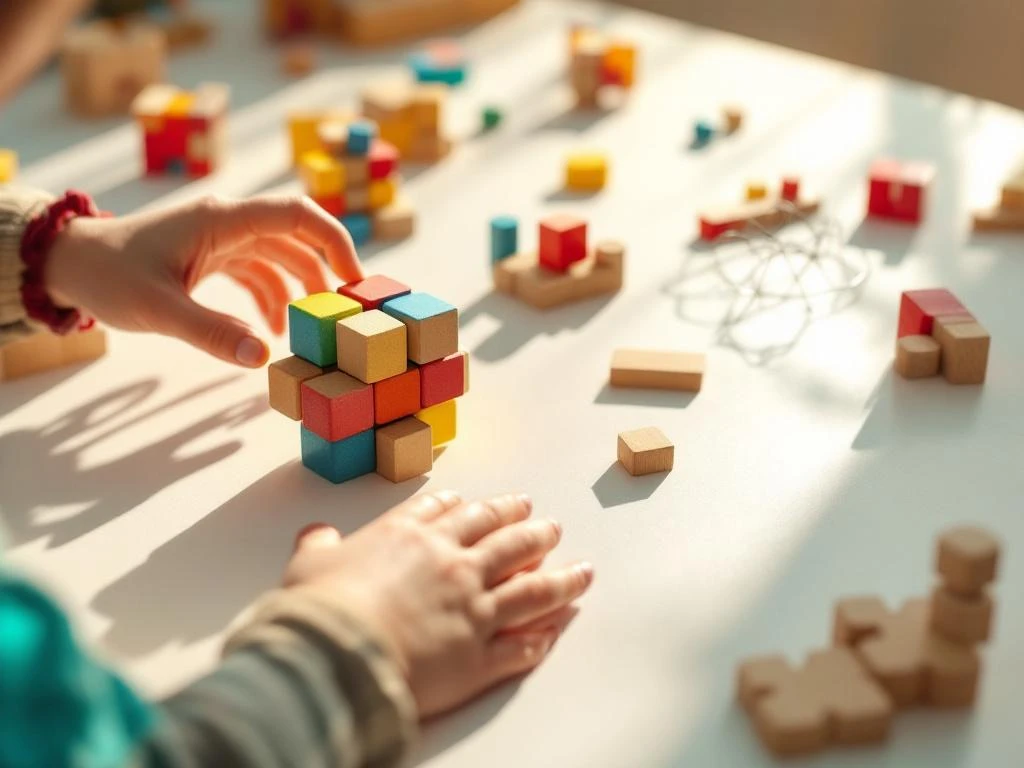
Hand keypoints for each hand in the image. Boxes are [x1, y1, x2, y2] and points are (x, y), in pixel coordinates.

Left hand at [45, 195, 361, 366]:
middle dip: (326, 272)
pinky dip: (273, 299)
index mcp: (222, 219)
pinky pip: (259, 271)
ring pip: (281, 256)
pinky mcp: (214, 255)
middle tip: (347, 313)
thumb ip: (211, 332)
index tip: (355, 282)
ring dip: (301, 290)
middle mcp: (229, 222)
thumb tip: (261, 357)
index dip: (334, 242)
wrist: (73, 265)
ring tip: (312, 331)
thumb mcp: (158, 308)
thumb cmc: (109, 276)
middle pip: (297, 237)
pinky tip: (274, 332)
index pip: (297, 215)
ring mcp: (222, 238)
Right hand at [283, 491, 593, 717]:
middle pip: (506, 540)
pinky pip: (521, 646)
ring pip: (532, 587)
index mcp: (413, 538)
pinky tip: (555, 632)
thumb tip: (316, 533)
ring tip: (582, 570)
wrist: (337, 652)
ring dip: (561, 577)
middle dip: (531, 529)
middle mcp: (453, 565)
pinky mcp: (480, 655)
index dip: (478, 507)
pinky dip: (541, 639)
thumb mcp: (310, 564)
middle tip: (548, 524)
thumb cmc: (321, 607)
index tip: (493, 505)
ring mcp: (473, 609)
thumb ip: (318, 545)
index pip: (455, 513)